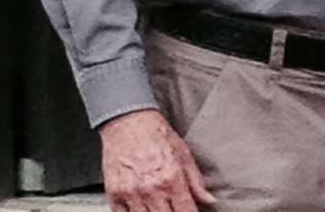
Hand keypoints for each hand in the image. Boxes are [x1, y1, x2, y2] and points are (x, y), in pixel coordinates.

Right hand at [98, 108, 214, 211]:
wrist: (128, 121)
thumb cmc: (156, 134)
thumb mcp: (183, 153)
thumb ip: (196, 181)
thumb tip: (209, 200)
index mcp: (172, 179)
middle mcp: (152, 189)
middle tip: (173, 208)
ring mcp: (132, 194)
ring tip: (158, 207)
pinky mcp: (114, 194)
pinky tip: (141, 209)